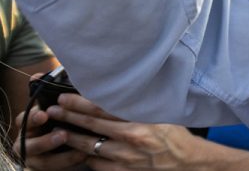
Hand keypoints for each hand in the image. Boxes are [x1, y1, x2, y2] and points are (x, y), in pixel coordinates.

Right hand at [14, 104, 90, 169]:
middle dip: (46, 141)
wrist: (74, 138)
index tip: (43, 114)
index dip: (32, 118)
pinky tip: (84, 156)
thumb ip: (62, 102)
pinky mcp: (45, 169)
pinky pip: (54, 170)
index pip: (24, 120)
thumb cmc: (67, 118)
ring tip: (80, 151)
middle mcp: (28, 141)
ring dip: (62, 157)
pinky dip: (70, 163)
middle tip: (63, 135)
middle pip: (29, 145)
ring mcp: (35, 158)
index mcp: (29, 124)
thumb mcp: (63, 109)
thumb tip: (56, 86)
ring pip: (43, 162)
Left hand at [35, 93, 206, 169]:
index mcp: (138, 121)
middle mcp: (129, 139)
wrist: (185, 162)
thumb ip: (137, 107)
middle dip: (68, 117)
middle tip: (52, 111)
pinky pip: (96, 164)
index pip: (101, 110)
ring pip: (88, 148)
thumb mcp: (159, 114)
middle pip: (90, 127)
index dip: (79, 103)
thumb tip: (115, 95)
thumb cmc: (174, 135)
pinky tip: (81, 150)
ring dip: (72, 138)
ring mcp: (123, 159)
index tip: (65, 97)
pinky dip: (87, 156)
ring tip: (59, 130)